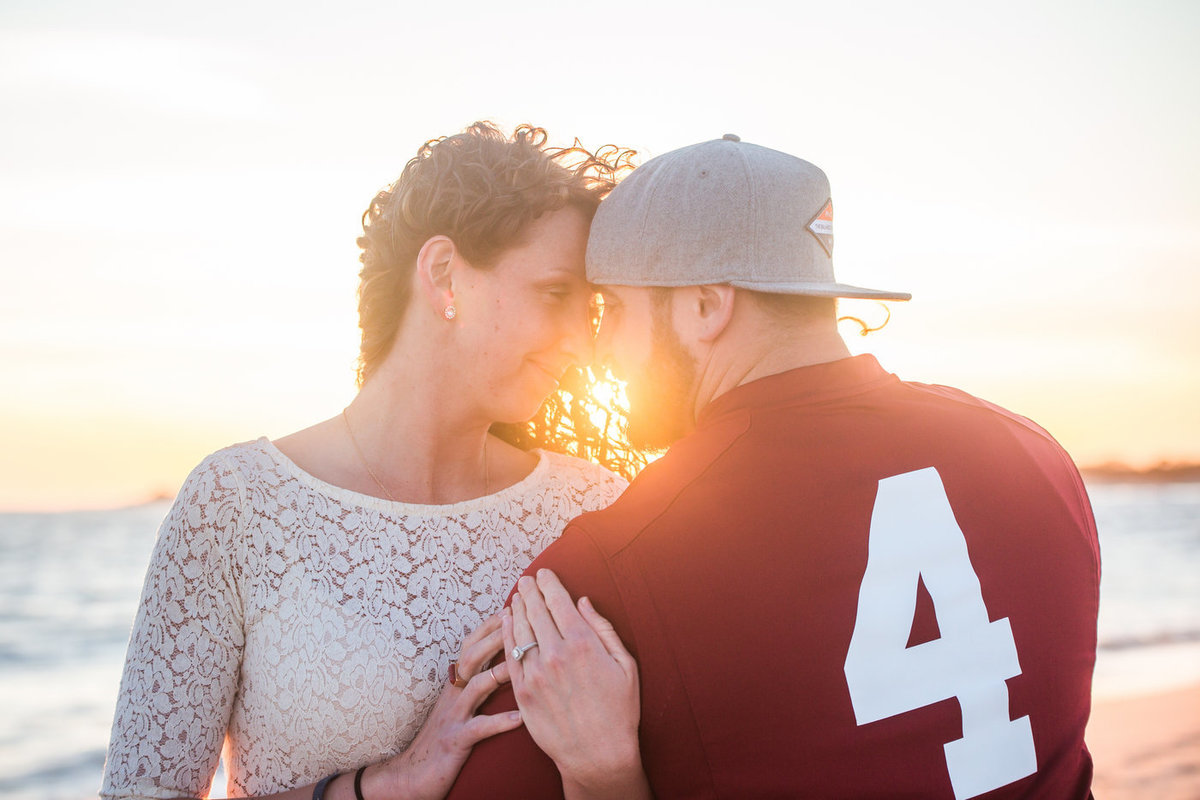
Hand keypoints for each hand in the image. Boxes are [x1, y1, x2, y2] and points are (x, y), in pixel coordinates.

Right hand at [367, 614, 520, 799]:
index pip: (471, 646)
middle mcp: (453, 694)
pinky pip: (478, 728)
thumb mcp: (458, 706)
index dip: (489, 626)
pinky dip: (499, 722)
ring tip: (521, 663)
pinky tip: (520, 718)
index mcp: (455, 684)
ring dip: (499, 673)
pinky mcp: (456, 740)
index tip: (511, 607)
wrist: (413, 775)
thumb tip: (500, 663)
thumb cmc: (444, 738)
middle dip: (495, 637)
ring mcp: (453, 716)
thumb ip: (475, 684)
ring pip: (475, 687)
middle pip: (472, 657)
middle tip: (517, 620)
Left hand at [505, 569, 648, 798]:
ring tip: (517, 595)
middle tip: (527, 579)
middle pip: (536, 611)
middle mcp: (555, 655)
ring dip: (517, 608)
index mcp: (583, 644)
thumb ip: (602, 629)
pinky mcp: (522, 692)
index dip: (549, 583)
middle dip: (530, 591)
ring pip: (520, 629)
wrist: (597, 755)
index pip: (558, 602)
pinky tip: (507, 621)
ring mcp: (535, 674)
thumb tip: (583, 602)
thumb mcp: (625, 665)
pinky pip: (509, 655)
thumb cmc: (619, 710)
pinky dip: (507, 633)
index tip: (544, 573)